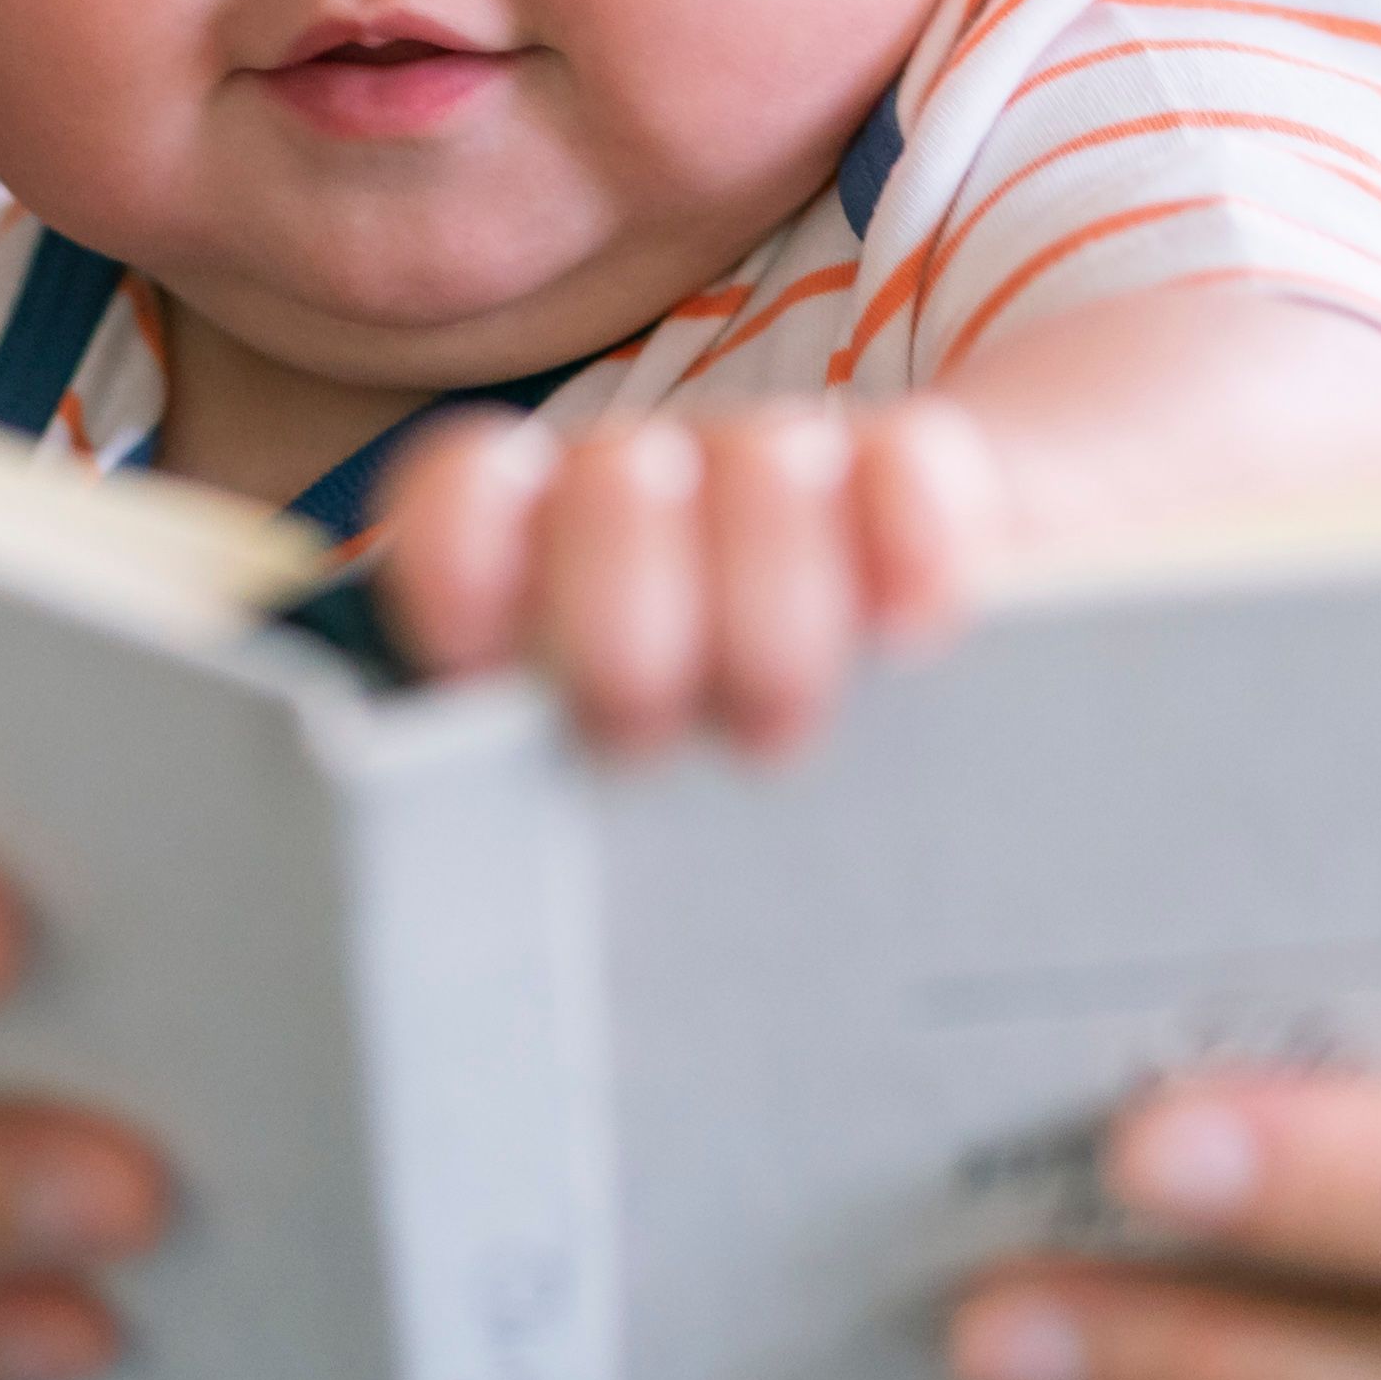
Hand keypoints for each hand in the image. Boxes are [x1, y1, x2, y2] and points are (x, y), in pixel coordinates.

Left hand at [372, 402, 1009, 756]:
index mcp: (547, 559)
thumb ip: (552, 799)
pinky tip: (912, 627)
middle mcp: (658, 493)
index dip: (460, 563)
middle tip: (643, 734)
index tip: (482, 672)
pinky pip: (906, 463)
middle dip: (621, 610)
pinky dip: (906, 535)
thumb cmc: (719, 754)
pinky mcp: (920, 475)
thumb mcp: (621, 794)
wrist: (920, 651)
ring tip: (777, 721)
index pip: (468, 496)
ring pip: (761, 468)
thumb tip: (493, 916)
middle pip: (614, 485)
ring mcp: (788, 472)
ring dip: (770, 592)